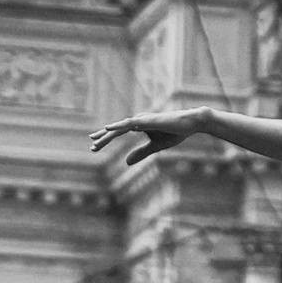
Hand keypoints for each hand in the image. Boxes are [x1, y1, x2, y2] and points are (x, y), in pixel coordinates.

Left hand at [88, 108, 205, 165]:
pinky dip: (118, 126)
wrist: (190, 124)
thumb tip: (126, 162)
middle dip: (103, 138)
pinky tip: (108, 128)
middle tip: (92, 147)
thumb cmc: (175, 132)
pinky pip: (129, 123)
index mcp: (139, 126)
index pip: (119, 133)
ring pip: (119, 128)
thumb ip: (141, 153)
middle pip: (116, 130)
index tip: (95, 146)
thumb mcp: (156, 146)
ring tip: (95, 142)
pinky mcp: (147, 120)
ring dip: (107, 135)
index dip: (107, 139)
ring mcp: (141, 120)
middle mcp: (137, 121)